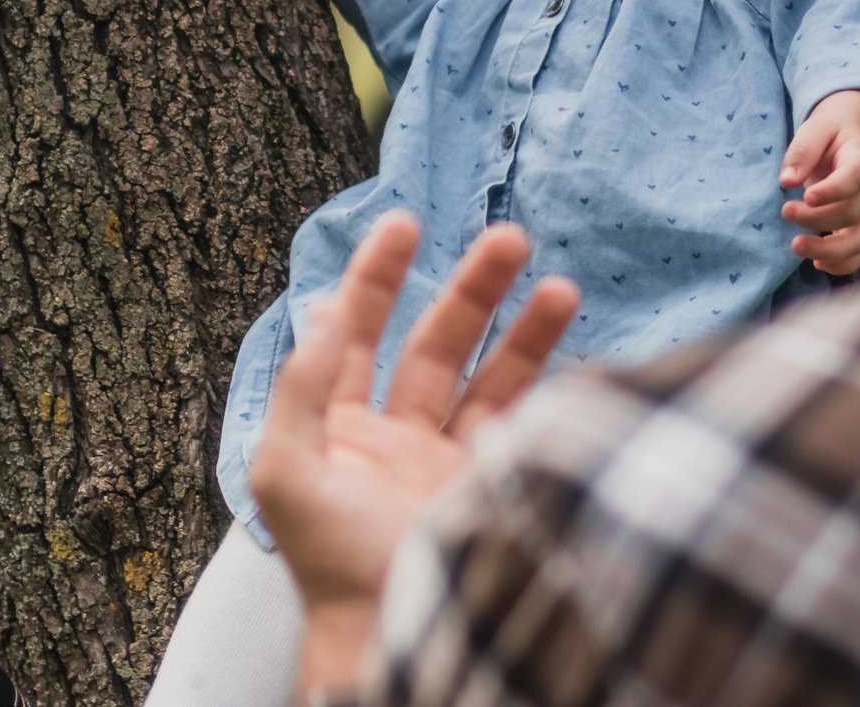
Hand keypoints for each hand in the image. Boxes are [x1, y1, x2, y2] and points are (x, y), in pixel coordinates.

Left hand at [250, 212, 579, 696]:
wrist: (397, 637)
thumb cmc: (332, 563)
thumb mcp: (288, 469)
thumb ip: (302, 386)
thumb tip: (324, 311)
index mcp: (342, 428)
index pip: (360, 333)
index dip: (378, 277)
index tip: (404, 222)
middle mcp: (399, 438)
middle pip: (440, 345)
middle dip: (474, 290)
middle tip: (511, 241)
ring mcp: (452, 464)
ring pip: (495, 379)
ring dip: (528, 333)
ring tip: (561, 288)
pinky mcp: (496, 489)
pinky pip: (526, 428)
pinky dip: (549, 396)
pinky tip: (571, 370)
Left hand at [779, 89, 859, 275]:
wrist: (851, 140)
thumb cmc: (830, 136)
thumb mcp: (815, 129)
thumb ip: (802, 151)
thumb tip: (787, 180)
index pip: (855, 177)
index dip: (834, 190)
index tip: (806, 196)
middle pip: (853, 212)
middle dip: (817, 218)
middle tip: (786, 211)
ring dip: (829, 250)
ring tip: (796, 246)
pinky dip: (842, 265)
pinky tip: (816, 262)